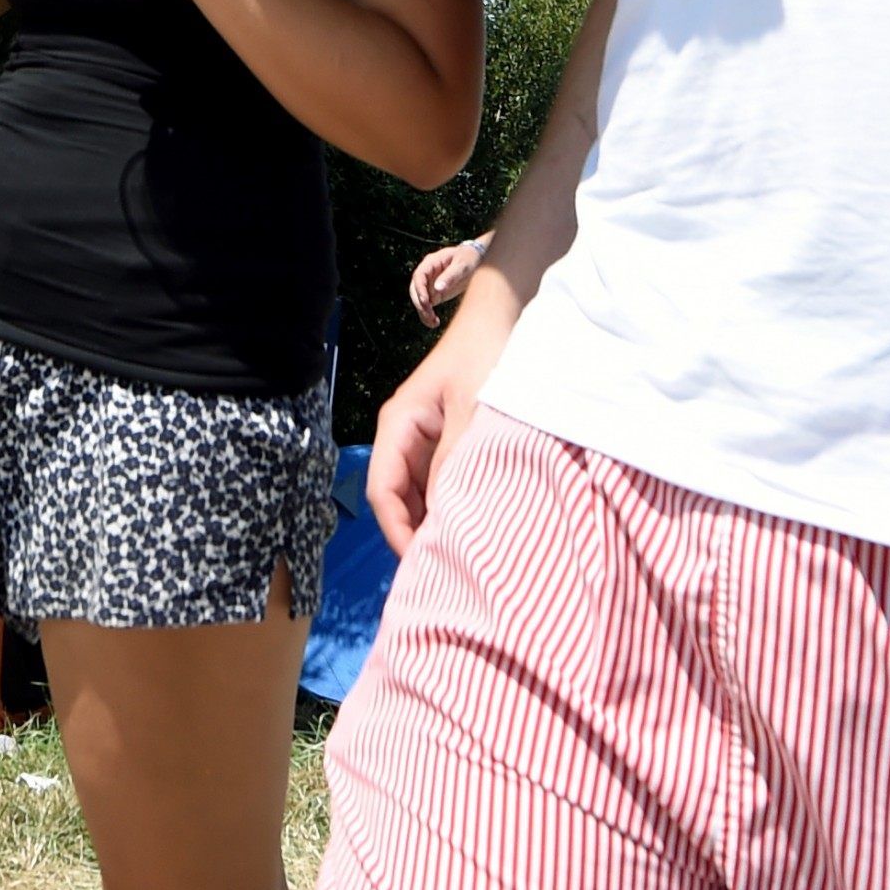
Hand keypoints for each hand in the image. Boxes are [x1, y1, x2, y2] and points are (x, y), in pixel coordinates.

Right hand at [366, 294, 510, 552]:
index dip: (398, 533)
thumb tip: (444, 518)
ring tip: (463, 556)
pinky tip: (475, 526)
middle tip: (447, 573)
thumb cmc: (485, 357)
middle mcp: (404, 436)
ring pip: (420, 496)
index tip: (424, 567)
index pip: (384, 492)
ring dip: (436, 524)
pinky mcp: (448, 443)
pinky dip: (453, 507)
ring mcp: (426, 440)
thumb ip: (455, 461)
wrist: (505, 316)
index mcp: (398, 425)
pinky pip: (441, 484)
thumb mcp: (473, 410)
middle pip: (398, 500)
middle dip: (416, 536)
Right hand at [406, 236, 489, 328]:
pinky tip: (435, 323)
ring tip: (433, 323)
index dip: (419, 289)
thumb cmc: (469, 258)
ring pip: (420, 299)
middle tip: (429, 315)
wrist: (477, 260)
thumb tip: (437, 289)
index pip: (419, 276)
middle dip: (420, 304)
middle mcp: (427, 274)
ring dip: (423, 312)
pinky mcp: (435, 294)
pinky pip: (427, 305)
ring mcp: (430, 284)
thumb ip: (451, 276)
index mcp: (431, 262)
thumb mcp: (463, 265)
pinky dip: (428, 315)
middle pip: (416, 290)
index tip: (425, 301)